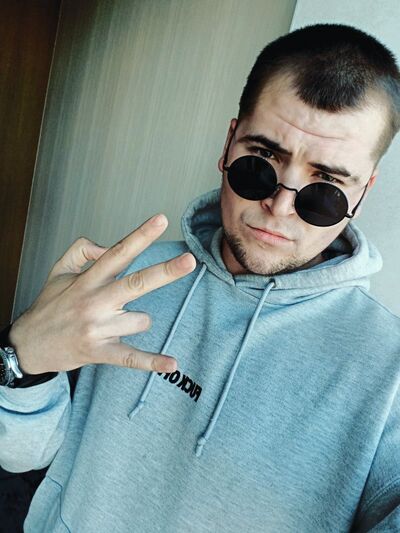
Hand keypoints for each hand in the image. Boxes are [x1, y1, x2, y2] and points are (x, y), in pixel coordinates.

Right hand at [9, 214, 195, 374]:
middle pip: (136, 283)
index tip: (162, 220)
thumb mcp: (58, 270)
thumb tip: (106, 246)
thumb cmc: (49, 306)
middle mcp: (95, 301)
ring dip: (137, 320)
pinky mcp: (101, 351)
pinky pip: (131, 357)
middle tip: (189, 260)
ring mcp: (99, 328)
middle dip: (165, 271)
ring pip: (141, 320)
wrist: (28, 345)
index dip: (140, 235)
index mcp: (88, 280)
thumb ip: (82, 249)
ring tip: (115, 323)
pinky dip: (152, 362)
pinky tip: (172, 363)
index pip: (118, 253)